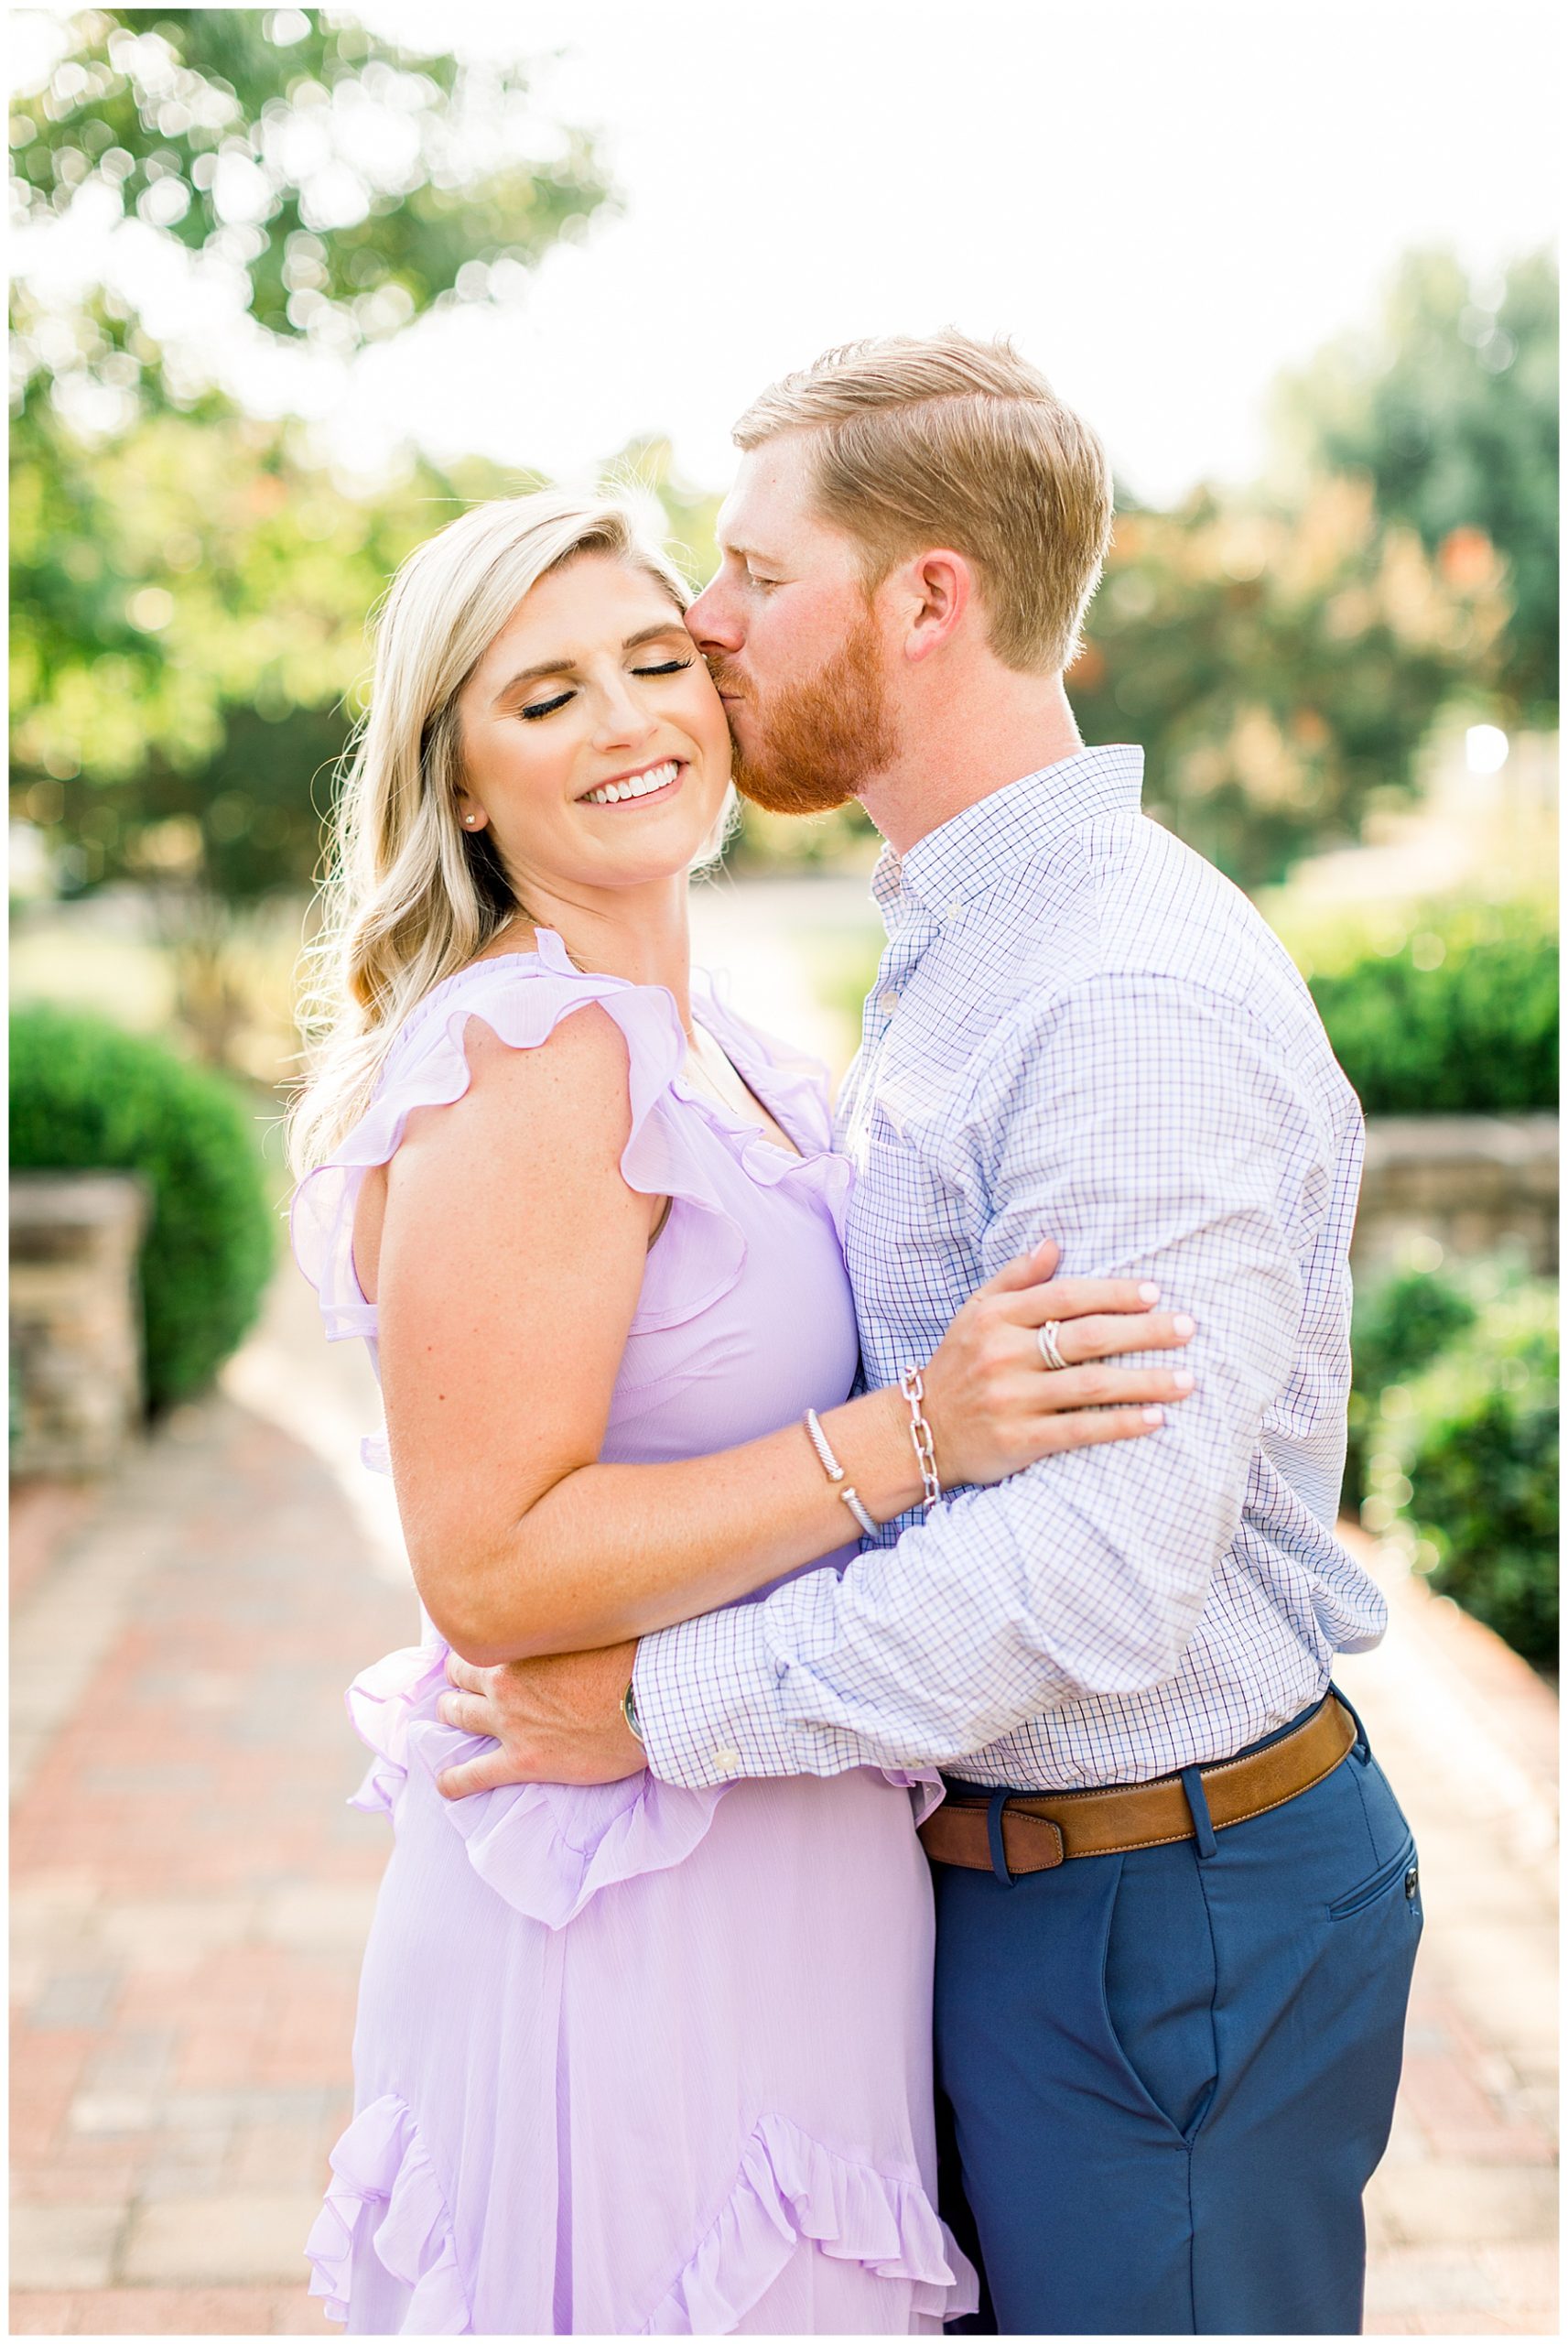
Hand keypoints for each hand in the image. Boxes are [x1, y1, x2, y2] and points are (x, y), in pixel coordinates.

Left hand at [433, 1639, 644, 1797]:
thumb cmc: (633, 1657)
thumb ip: (571, 1619)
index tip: (485, 1645)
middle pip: (459, 1677)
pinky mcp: (523, 1761)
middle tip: (463, 1682)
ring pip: (457, 1716)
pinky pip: (472, 1775)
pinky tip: (446, 1784)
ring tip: (450, 1716)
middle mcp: (506, 1682)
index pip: (480, 1637)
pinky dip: (454, 1781)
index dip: (480, 1642)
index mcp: (522, 1644)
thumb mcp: (597, 1623)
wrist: (649, 1703)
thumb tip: (581, 1600)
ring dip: (450, 1715)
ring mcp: (510, 1723)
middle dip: (458, 1679)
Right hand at [920, 1238, 1196, 1485]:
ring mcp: (1011, 1399)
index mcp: (995, 1317)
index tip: (1154, 1292)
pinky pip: (1080, 1429)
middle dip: (1144, 1331)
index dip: (1114, 1292)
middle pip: (1087, 1337)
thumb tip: (1053, 1243)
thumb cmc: (960, 1366)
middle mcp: (1003, 1355)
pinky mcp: (1019, 1440)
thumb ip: (1015, 1278)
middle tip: (1188, 1328)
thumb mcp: (975, 1313)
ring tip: (1187, 1379)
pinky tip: (1155, 1419)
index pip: (1066, 1296)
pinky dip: (1120, 1424)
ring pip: (1091, 1384)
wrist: (922, 1431)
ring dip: (1145, 1381)